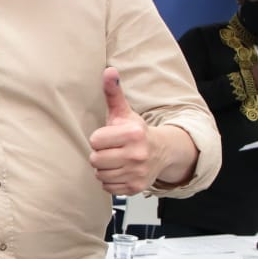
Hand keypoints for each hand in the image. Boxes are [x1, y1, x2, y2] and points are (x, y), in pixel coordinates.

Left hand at [89, 68, 156, 195]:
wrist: (162, 152)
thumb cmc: (136, 132)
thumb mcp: (124, 112)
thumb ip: (113, 92)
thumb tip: (109, 71)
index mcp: (134, 134)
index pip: (95, 141)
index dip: (99, 139)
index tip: (109, 137)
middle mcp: (138, 154)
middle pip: (95, 160)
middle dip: (100, 154)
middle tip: (112, 150)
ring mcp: (138, 173)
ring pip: (100, 174)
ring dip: (104, 168)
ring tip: (116, 160)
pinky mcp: (136, 187)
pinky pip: (107, 187)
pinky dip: (110, 180)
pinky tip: (120, 171)